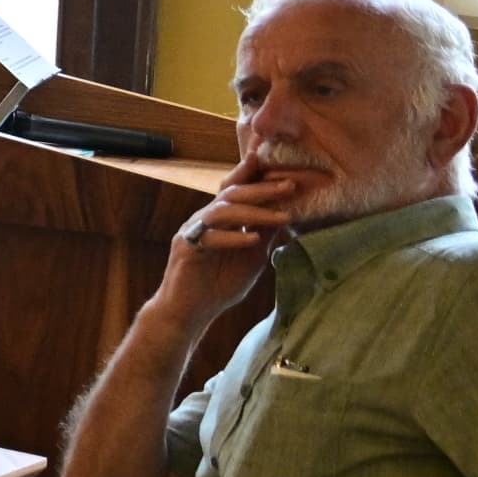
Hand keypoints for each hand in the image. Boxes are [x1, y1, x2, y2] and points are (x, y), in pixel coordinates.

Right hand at [155, 168, 306, 330]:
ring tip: (281, 216)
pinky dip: (233, 238)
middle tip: (290, 185)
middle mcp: (205, 219)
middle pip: (232, 194)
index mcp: (220, 218)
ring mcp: (194, 232)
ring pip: (222, 211)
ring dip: (254, 212)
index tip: (282, 165)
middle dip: (263, 188)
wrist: (189, 311)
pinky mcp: (186, 249)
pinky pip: (210, 238)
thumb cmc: (218, 284)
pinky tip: (253, 240)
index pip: (238, 189)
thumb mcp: (251, 257)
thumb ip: (263, 235)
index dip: (255, 174)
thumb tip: (285, 214)